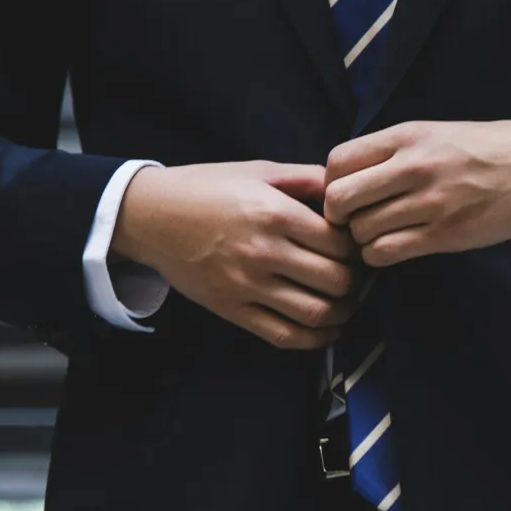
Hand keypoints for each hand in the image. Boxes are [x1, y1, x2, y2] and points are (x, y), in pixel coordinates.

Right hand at [112, 161, 361, 349]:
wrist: (151, 216)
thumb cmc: (208, 187)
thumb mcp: (259, 171)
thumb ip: (307, 179)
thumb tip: (348, 190)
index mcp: (274, 213)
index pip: (340, 243)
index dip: (358, 247)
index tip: (359, 246)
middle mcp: (264, 252)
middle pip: (336, 280)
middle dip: (357, 281)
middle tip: (359, 276)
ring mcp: (247, 286)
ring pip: (316, 313)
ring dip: (343, 313)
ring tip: (347, 302)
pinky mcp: (233, 310)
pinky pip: (284, 335)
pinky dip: (315, 339)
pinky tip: (327, 329)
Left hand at [324, 119, 510, 267]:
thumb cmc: (487, 148)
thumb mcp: (435, 133)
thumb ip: (392, 152)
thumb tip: (345, 179)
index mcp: (407, 136)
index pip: (336, 162)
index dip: (331, 183)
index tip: (348, 194)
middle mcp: (413, 166)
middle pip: (339, 200)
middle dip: (339, 216)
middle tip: (355, 221)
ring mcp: (430, 202)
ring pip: (361, 231)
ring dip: (363, 239)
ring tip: (381, 234)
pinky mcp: (446, 234)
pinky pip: (386, 253)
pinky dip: (381, 256)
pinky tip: (395, 248)